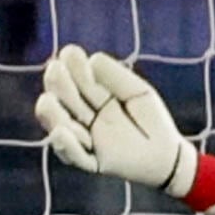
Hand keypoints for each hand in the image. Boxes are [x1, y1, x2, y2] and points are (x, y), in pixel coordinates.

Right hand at [32, 45, 201, 196]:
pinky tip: (61, 132)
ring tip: (46, 100)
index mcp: (90, 97)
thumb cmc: (150, 119)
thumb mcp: (136, 92)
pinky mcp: (94, 162)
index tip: (70, 53)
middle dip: (59, 85)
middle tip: (55, 69)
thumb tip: (92, 58)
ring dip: (52, 115)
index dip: (70, 68)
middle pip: (64, 100)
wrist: (168, 153)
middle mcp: (81, 117)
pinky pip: (76, 156)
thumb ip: (115, 76)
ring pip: (62, 127)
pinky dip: (67, 146)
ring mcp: (85, 140)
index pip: (74, 80)